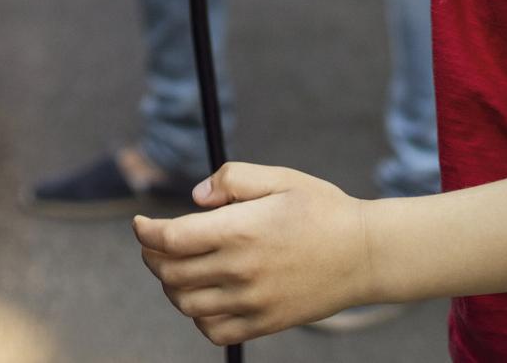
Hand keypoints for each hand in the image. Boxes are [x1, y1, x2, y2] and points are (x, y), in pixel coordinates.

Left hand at [132, 163, 375, 345]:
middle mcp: (241, 269)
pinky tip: (204, 296)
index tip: (140, 224)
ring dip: (171, 285)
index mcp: (241, 230)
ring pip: (185, 303)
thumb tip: (195, 198)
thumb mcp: (279, 177)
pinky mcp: (264, 323)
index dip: (145, 232)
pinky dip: (197, 316)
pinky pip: (212, 330)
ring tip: (177, 267)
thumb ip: (231, 179)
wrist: (366, 254)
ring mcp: (252, 301)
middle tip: (154, 243)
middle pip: (170, 272)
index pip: (171, 239)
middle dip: (152, 256)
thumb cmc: (321, 209)